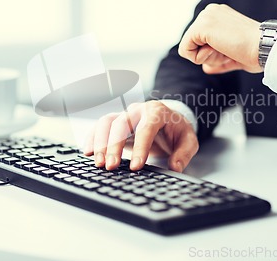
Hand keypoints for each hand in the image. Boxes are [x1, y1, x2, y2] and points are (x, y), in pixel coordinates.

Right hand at [83, 101, 198, 172]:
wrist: (170, 119)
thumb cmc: (177, 130)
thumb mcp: (188, 140)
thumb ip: (183, 153)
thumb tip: (175, 167)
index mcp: (157, 112)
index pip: (146, 128)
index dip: (140, 147)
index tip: (136, 166)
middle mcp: (138, 110)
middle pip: (121, 124)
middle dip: (114, 146)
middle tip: (111, 167)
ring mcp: (124, 114)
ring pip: (106, 123)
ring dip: (100, 142)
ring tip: (99, 162)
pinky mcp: (116, 122)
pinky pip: (100, 126)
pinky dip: (92, 138)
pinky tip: (88, 152)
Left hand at [178, 3, 261, 73]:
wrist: (266, 47)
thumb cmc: (256, 52)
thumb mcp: (234, 56)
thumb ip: (218, 60)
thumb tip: (206, 68)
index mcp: (218, 15)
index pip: (199, 40)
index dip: (212, 54)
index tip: (231, 50)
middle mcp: (210, 12)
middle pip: (192, 44)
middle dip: (208, 55)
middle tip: (230, 51)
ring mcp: (205, 17)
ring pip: (189, 47)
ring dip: (207, 57)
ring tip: (227, 49)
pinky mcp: (201, 26)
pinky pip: (185, 50)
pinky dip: (199, 58)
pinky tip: (218, 50)